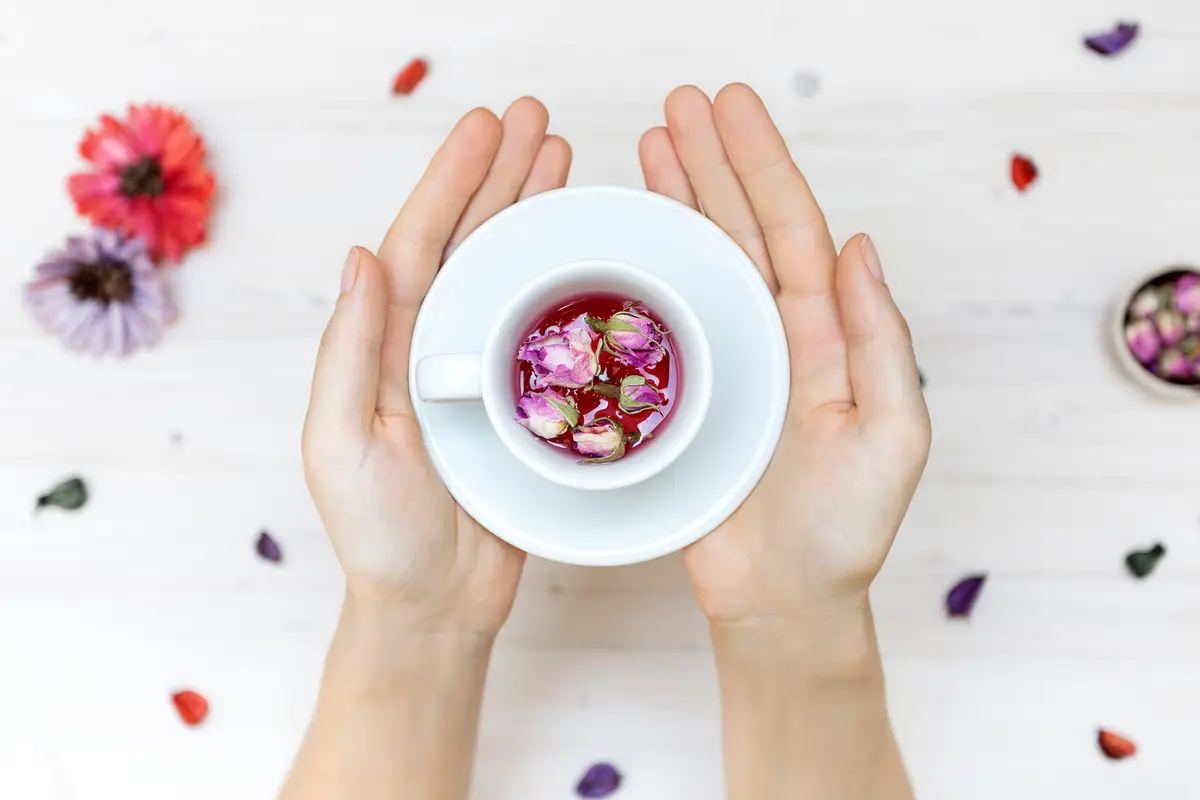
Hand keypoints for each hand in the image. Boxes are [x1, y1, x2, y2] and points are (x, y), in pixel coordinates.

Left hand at [302, 98, 571, 636]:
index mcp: (386, 347)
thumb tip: (360, 255)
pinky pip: (547, 331)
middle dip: (500, 178)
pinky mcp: (525, 406)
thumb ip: (351, 351)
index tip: (487, 130)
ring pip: (510, 276)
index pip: (419, 246)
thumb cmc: (378, 535)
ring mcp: (481, 373)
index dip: (452, 184)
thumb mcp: (342, 441)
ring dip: (533, 216)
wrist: (434, 607)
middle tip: (540, 120)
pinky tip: (587, 254)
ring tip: (564, 161)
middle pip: (469, 244)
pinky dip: (566, 286)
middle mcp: (433, 348)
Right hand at [639, 85, 930, 626]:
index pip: (791, 231)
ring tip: (647, 144)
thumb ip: (881, 342)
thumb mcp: (893, 436)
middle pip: (739, 229)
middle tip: (678, 103)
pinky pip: (656, 322)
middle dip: (711, 162)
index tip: (732, 109)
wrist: (781, 601)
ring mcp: (721, 364)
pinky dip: (641, 272)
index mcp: (824, 336)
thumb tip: (860, 246)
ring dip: (675, 201)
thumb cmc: (844, 532)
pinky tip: (625, 234)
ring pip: (695, 264)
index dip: (762, 166)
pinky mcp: (677, 398)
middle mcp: (773, 337)